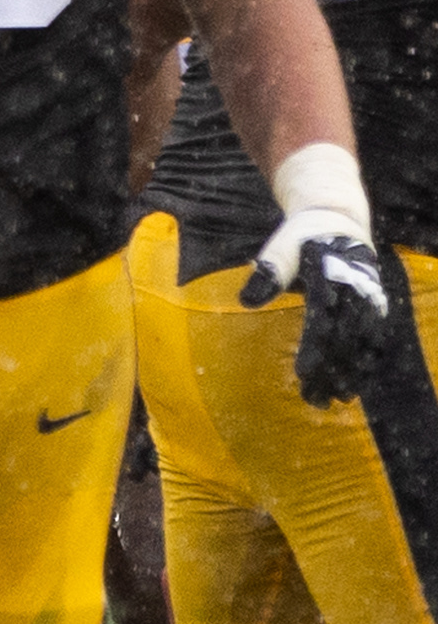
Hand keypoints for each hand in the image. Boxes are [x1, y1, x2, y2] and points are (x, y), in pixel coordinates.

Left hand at [246, 227, 407, 407]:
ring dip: (351, 373)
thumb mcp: (281, 248)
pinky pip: (375, 339)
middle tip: (314, 399)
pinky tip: (354, 387)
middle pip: (344, 337)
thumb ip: (268, 273)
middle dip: (330, 370)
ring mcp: (370, 298)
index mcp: (331, 275)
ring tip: (335, 400)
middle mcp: (356, 289)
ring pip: (362, 342)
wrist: (340, 223)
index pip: (323, 318)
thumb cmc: (301, 238)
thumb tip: (247, 300)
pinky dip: (366, 363)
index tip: (302, 373)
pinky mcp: (376, 306)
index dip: (314, 348)